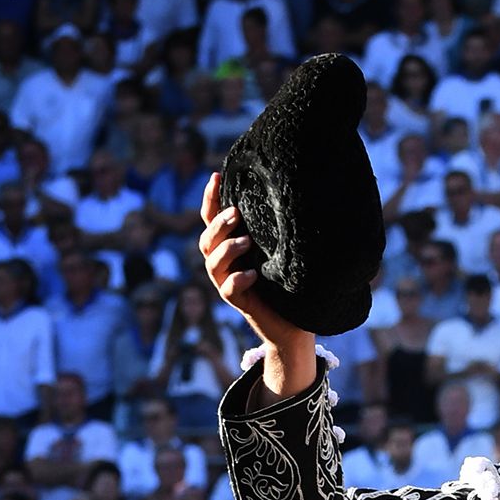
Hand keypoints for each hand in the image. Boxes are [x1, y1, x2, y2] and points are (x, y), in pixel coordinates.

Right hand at [197, 173, 302, 354]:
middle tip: (236, 213)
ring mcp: (227, 282)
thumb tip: (284, 193)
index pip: (211, 218)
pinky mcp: (238, 302)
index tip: (217, 176)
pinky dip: (238, 280)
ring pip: (213, 263)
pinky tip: (252, 274)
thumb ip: (270, 229)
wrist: (292, 323)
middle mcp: (222, 263)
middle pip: (207, 239)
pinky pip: (229, 289)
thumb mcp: (277, 249)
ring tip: (247, 242)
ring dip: (227, 249)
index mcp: (228, 245)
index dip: (210, 198)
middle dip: (219, 225)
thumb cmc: (285, 282)